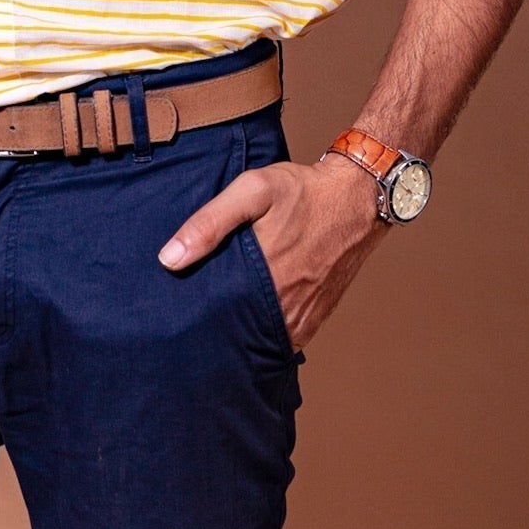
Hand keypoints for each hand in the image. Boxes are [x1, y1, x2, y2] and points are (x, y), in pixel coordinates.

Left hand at [157, 154, 385, 349]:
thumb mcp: (253, 190)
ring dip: (242, 334)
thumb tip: (169, 259)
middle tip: (191, 323)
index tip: (176, 317)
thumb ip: (210, 222)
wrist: (359, 196)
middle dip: (215, 331)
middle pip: (239, 333)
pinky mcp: (318, 313)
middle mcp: (287, 305)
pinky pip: (288, 337)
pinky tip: (251, 320)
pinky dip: (268, 333)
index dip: (195, 321)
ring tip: (218, 323)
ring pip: (263, 338)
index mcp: (265, 279)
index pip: (217, 319)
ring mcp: (305, 314)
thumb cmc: (304, 191)